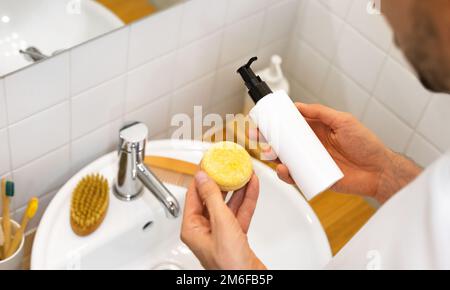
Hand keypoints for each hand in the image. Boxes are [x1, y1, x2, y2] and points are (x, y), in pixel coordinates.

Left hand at [181, 171, 265, 269]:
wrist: (249, 281)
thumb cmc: (230, 265)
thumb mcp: (220, 224)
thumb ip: (213, 198)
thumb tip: (203, 178)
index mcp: (192, 228)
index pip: (193, 195)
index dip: (201, 177)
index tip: (208, 162)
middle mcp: (204, 230)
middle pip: (212, 198)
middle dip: (222, 181)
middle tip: (228, 165)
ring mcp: (221, 233)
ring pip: (228, 204)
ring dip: (237, 189)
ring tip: (243, 172)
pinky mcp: (236, 236)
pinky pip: (240, 213)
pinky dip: (246, 200)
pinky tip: (252, 187)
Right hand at [250, 103, 421, 202]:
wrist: (378, 172)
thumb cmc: (366, 145)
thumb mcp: (344, 121)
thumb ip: (321, 112)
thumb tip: (299, 106)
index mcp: (317, 129)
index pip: (292, 124)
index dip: (277, 122)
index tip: (264, 120)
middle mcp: (311, 145)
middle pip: (284, 142)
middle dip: (268, 139)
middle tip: (258, 138)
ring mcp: (311, 162)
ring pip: (285, 159)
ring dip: (274, 157)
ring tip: (271, 155)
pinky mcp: (312, 178)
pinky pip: (294, 176)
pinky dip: (286, 174)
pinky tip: (285, 170)